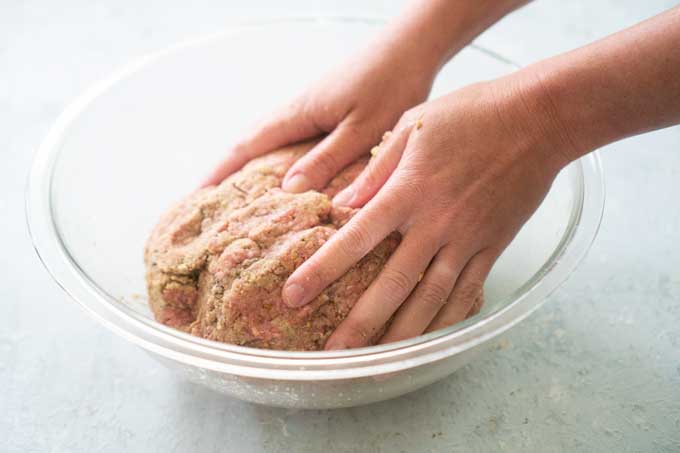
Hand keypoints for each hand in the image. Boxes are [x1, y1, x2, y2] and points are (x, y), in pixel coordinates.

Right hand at [201, 37, 437, 189]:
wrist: (412, 46)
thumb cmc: (392, 83)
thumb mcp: (363, 129)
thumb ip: (328, 159)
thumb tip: (287, 190)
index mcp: (299, 113)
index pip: (247, 146)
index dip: (219, 172)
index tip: (195, 197)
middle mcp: (298, 110)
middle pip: (251, 144)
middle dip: (227, 174)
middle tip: (210, 206)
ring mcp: (311, 109)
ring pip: (271, 142)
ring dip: (251, 168)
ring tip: (240, 199)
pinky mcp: (327, 110)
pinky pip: (292, 140)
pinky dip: (279, 160)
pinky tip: (287, 177)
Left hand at [281, 76, 573, 348]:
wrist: (540, 119)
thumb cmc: (471, 113)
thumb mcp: (413, 126)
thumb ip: (375, 168)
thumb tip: (341, 204)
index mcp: (408, 191)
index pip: (356, 239)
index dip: (322, 270)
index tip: (294, 295)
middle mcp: (436, 223)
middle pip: (393, 283)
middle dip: (360, 323)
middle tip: (333, 355)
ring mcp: (467, 240)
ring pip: (431, 299)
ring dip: (402, 335)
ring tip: (376, 364)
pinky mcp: (492, 247)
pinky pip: (468, 293)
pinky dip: (447, 321)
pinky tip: (429, 341)